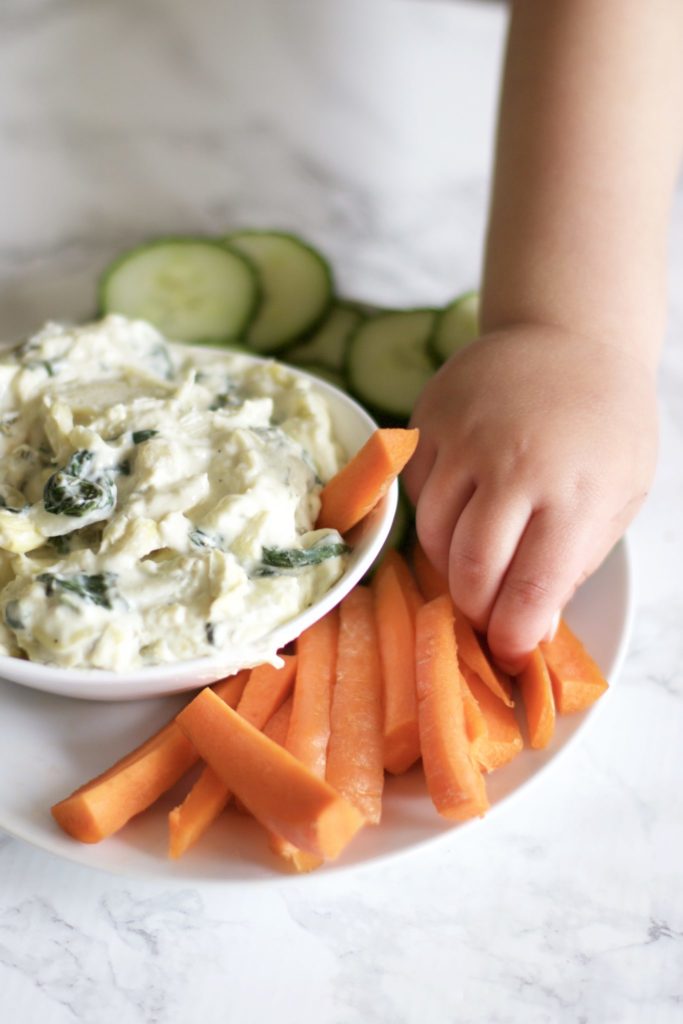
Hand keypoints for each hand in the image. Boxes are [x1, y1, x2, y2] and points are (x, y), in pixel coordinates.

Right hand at [402, 324, 657, 670]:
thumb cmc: (606, 425)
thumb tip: (529, 628)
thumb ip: (574, 563)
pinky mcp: (426, 419)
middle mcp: (510, 464)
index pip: (528, 588)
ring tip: (478, 557)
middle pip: (467, 569)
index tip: (509, 653)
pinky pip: (414, 493)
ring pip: (430, 535)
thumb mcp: (619, 496)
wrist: (570, 334)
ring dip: (450, 564)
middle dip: (474, 608)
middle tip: (488, 614)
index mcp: (572, 491)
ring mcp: (460, 437)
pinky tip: (465, 503)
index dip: (512, 635)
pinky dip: (435, 513)